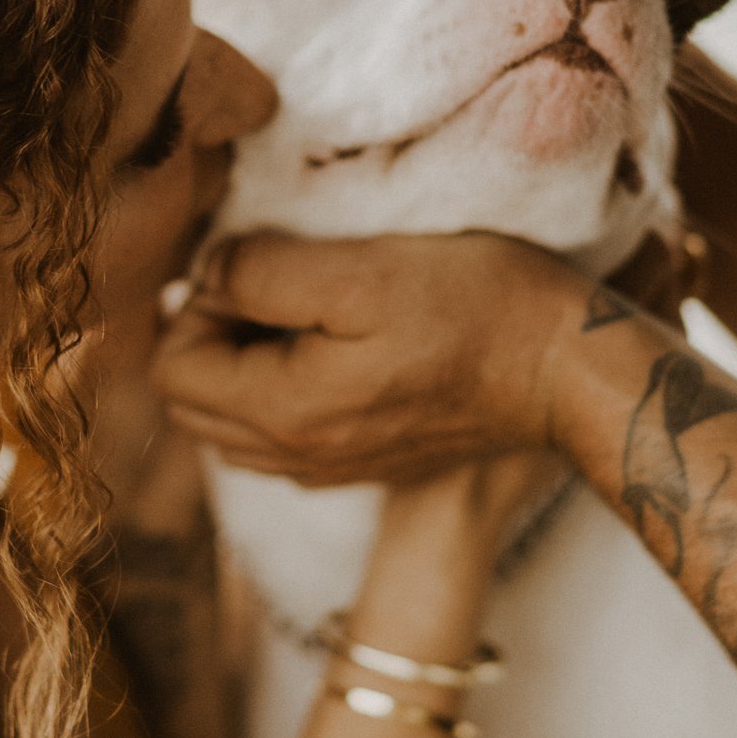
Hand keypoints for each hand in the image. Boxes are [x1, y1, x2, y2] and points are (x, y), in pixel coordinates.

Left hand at [156, 230, 583, 487]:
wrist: (563, 371)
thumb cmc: (474, 306)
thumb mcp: (360, 269)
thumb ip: (262, 272)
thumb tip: (206, 276)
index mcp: (284, 413)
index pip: (172, 366)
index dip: (198, 303)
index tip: (258, 267)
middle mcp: (297, 459)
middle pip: (191, 403)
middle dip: (209, 338)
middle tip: (270, 285)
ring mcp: (331, 470)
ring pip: (232, 426)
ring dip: (242, 367)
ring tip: (300, 316)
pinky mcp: (365, 466)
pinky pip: (282, 439)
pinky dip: (281, 394)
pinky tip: (333, 351)